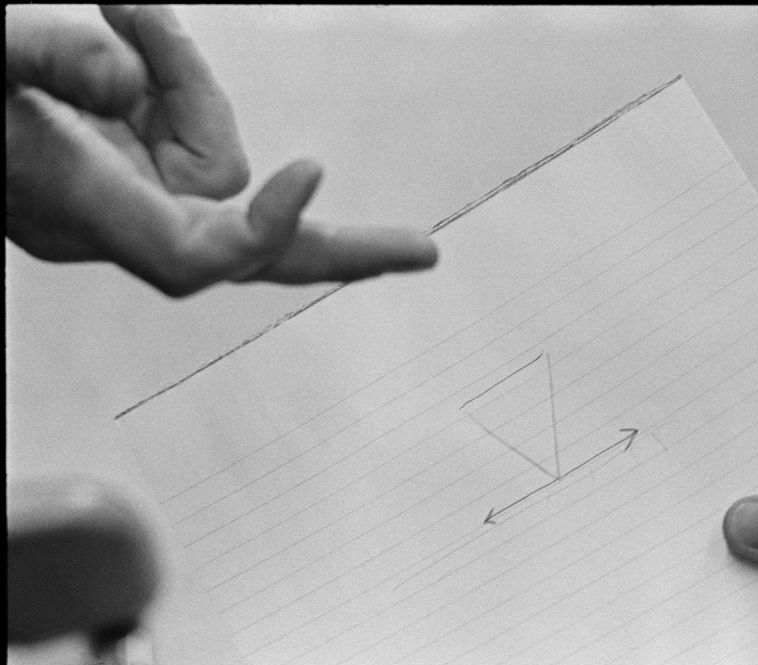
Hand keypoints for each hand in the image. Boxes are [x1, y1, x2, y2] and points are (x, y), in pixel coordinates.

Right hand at [5, 5, 436, 296]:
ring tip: (124, 11)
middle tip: (421, 251)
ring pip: (214, 159)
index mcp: (82, 206)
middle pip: (247, 257)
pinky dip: (175, 81)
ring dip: (187, 80)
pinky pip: (188, 137)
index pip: (196, 254)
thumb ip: (45, 57)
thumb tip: (129, 75)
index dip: (263, 228)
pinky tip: (129, 22)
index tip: (312, 171)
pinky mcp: (132, 178)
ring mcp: (128, 203)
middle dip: (336, 250)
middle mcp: (116, 220)